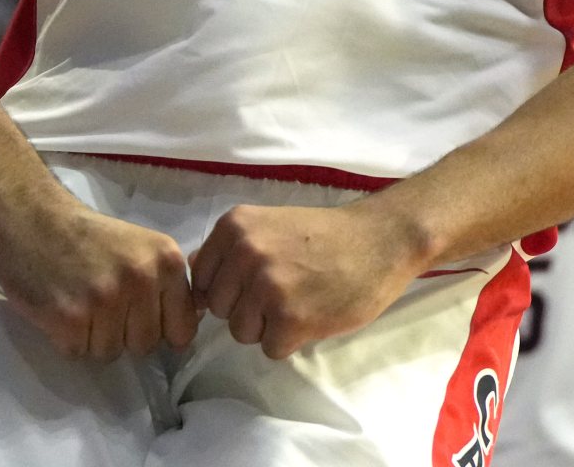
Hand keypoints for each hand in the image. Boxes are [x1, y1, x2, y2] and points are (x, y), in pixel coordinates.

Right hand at [0, 197, 196, 360]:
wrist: (32, 217)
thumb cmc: (87, 236)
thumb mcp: (141, 248)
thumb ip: (166, 285)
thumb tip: (188, 327)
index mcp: (166, 261)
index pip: (183, 329)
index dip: (160, 330)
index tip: (139, 316)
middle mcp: (141, 279)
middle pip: (145, 346)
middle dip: (123, 334)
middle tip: (100, 303)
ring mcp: (105, 299)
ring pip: (110, 353)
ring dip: (93, 338)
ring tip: (78, 302)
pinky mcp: (69, 317)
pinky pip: (77, 352)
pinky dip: (66, 338)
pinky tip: (60, 308)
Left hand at [190, 201, 429, 359]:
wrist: (380, 240)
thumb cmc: (326, 235)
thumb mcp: (269, 225)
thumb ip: (231, 248)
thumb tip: (193, 270)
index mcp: (234, 227)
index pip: (202, 280)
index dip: (229, 289)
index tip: (258, 282)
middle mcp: (244, 253)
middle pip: (220, 310)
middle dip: (247, 309)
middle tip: (286, 292)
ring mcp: (266, 287)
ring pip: (242, 333)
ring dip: (268, 328)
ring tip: (300, 303)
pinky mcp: (289, 319)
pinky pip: (270, 349)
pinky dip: (291, 341)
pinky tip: (313, 316)